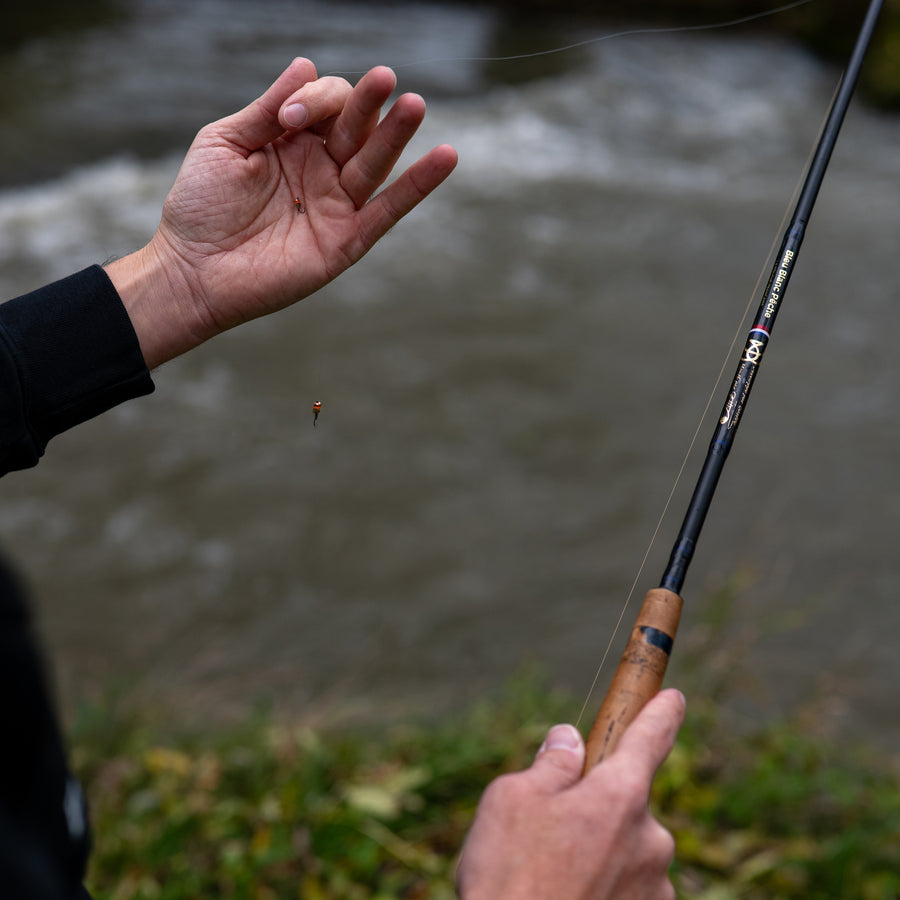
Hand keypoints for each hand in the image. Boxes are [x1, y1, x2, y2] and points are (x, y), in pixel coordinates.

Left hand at [107, 58, 456, 367]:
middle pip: (357, 128)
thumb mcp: (225, 143)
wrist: (192, 270)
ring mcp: (336, 205)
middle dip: (369, 103)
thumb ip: (267, 110)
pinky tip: (445, 158)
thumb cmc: (200, 206)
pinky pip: (387, 212)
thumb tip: (306, 64)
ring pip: (374, 163)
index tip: (285, 121)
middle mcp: (320, 169)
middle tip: (385, 78)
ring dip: (396, 134)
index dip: (312, 101)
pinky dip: (416, 187)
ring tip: (415, 105)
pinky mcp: (345, 241)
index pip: (324, 104)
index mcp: (292, 141)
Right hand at [456, 689, 684, 899]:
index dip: (661, 711)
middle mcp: (651, 838)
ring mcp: (654, 889)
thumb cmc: (508, 875)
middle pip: (628, 803)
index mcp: (620, 794)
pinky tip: (567, 898)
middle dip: (598, 808)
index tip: (673, 697)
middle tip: (549, 832)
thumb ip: (550, 764)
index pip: (651, 736)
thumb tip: (570, 742)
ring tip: (549, 878)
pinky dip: (604, 890)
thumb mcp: (511, 798)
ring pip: (628, 852)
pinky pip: (629, 891)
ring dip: (600, 854)